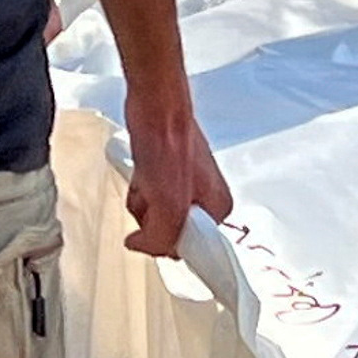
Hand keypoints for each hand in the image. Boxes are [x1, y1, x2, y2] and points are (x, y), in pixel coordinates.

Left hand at [122, 91, 234, 258]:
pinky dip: (139, 191)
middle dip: (152, 220)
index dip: (169, 244)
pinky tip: (140, 175)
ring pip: (156, 216)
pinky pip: (147, 198)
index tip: (156, 231)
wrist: (156, 108)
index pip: (193, 248)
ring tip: (146, 182)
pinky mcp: (168, 175)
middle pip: (171, 233)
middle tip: (152, 198)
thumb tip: (140, 246)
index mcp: (218, 209)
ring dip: (142, 204)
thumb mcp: (170, 207)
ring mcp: (187, 187)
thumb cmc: (169, 147)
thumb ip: (161, 239)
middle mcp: (207, 200)